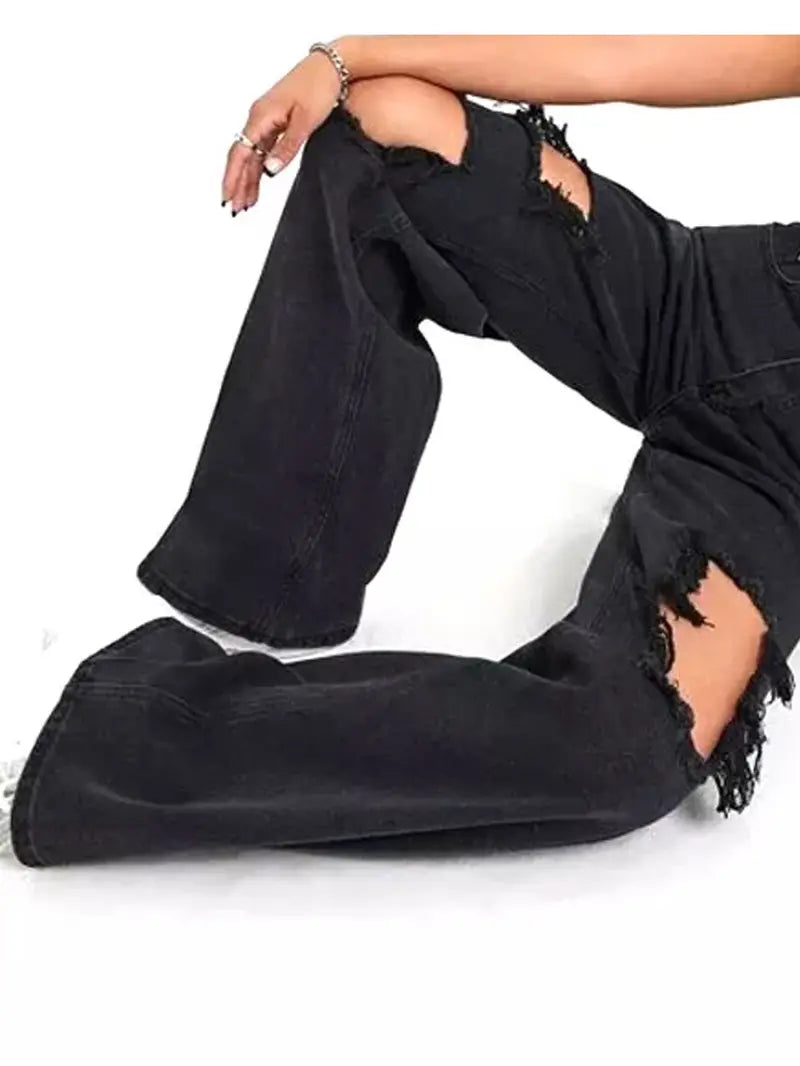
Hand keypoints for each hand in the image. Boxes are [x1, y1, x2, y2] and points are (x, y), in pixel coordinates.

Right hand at [221, 50, 342, 214]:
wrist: (331, 65)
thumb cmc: (318, 86)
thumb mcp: (305, 121)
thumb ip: (287, 148)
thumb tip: (269, 171)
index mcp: (261, 116)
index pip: (241, 153)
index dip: (233, 178)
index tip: (228, 197)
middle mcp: (258, 117)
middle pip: (242, 156)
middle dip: (236, 183)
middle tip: (233, 208)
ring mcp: (266, 120)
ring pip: (251, 155)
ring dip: (247, 179)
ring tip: (244, 203)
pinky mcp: (275, 121)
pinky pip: (261, 149)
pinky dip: (259, 168)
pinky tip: (258, 183)